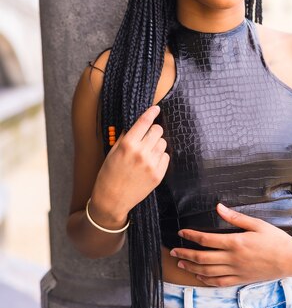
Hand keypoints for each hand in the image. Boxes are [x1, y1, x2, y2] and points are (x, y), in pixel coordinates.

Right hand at [90, 105, 169, 223]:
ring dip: (156, 144)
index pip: (145, 122)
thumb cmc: (109, 174)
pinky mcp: (158, 174)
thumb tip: (139, 123)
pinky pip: (166, 157)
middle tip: (147, 137)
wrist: (112, 199)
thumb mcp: (113, 152)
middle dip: (153, 130)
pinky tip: (150, 162)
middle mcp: (141, 152)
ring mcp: (151, 164)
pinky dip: (160, 157)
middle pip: (157, 130)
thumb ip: (126, 136)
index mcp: (128, 144)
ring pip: (163, 143)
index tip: (156, 108)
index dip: (152, 112)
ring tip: (146, 153)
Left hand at [169, 203, 291, 285]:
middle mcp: (233, 259)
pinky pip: (219, 282)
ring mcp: (237, 271)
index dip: (191, 236)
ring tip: (180, 262)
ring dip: (192, 267)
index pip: (206, 240)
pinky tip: (198, 276)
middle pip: (202, 258)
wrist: (291, 260)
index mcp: (236, 243)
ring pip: (208, 272)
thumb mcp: (257, 224)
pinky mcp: (241, 279)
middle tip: (173, 250)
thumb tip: (219, 207)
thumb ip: (236, 217)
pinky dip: (206, 280)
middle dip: (185, 253)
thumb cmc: (276, 239)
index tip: (181, 232)